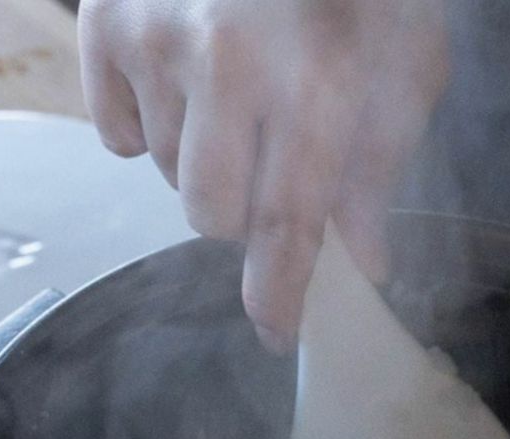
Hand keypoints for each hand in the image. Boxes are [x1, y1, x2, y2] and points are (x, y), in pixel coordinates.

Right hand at [78, 0, 448, 349]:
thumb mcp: (404, 62)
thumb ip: (380, 167)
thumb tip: (363, 261)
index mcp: (313, 84)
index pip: (285, 228)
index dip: (276, 297)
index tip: (274, 335)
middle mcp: (224, 64)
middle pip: (211, 215)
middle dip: (243, 214)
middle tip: (268, 169)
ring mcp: (154, 36)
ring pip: (162, 172)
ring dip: (200, 162)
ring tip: (234, 103)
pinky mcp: (105, 17)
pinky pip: (111, 129)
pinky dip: (144, 125)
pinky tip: (182, 87)